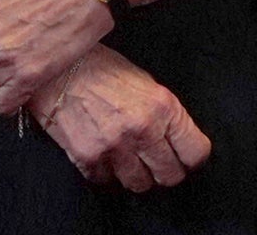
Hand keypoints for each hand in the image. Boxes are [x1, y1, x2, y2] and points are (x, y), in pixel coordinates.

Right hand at [32, 45, 211, 191]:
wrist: (61, 71)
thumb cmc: (105, 72)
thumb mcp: (148, 85)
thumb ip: (166, 115)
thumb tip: (179, 141)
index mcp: (163, 107)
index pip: (195, 152)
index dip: (193, 158)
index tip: (186, 158)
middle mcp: (143, 130)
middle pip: (170, 176)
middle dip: (168, 172)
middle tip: (159, 163)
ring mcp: (115, 147)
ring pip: (140, 185)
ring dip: (138, 175)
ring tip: (132, 158)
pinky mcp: (89, 159)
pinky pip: (108, 182)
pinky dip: (110, 174)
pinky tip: (107, 155)